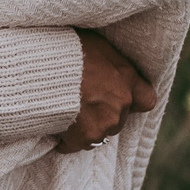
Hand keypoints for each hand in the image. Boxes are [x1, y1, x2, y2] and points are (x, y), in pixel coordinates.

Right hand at [55, 29, 154, 153]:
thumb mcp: (96, 44)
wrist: (43, 66)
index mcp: (126, 78)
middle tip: (81, 102)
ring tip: (65, 113)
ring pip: (97, 135)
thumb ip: (108, 61)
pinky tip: (54, 125)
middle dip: (102, 114)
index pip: (146, 99)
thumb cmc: (67, 47)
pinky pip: (74, 144)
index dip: (133, 100)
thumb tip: (104, 65)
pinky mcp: (84, 137)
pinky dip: (64, 139)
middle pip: (118, 119)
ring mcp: (104, 123)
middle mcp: (121, 104)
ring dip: (84, 128)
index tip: (119, 97)